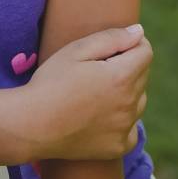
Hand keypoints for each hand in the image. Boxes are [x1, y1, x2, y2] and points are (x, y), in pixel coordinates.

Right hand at [23, 26, 151, 162]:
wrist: (31, 125)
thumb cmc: (51, 82)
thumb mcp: (76, 50)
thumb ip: (112, 38)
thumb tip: (139, 31)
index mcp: (121, 77)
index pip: (146, 52)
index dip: (133, 42)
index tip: (115, 45)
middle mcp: (129, 104)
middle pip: (143, 75)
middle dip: (128, 65)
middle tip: (98, 66)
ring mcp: (125, 129)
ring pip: (139, 100)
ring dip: (127, 91)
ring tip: (97, 90)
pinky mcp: (118, 147)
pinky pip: (131, 127)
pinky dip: (122, 119)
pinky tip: (100, 114)